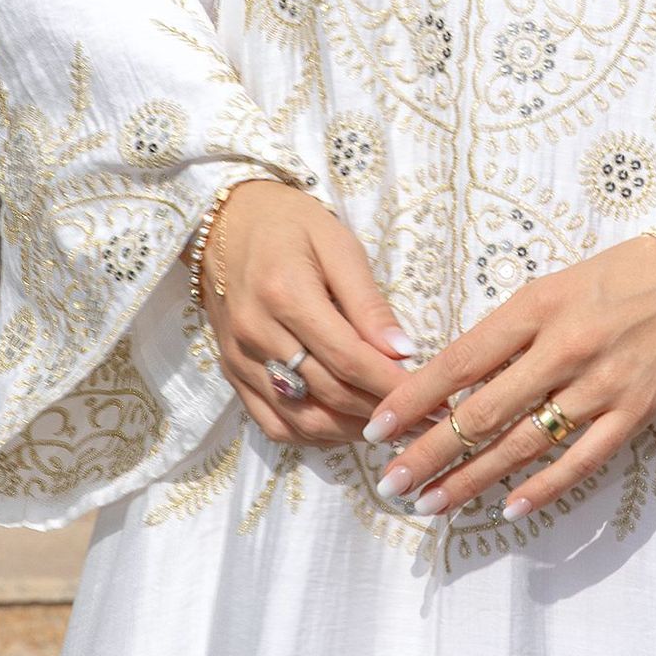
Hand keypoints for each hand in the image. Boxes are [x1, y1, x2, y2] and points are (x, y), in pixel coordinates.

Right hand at [199, 179, 412, 446]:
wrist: (225, 221)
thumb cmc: (290, 224)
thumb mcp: (337, 245)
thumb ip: (368, 303)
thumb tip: (404, 352)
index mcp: (285, 295)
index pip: (348, 358)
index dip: (392, 385)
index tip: (431, 398)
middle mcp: (256, 334)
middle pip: (328, 393)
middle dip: (381, 411)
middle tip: (422, 419)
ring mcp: (239, 359)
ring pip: (301, 419)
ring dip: (350, 431)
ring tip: (390, 426)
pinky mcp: (231, 374)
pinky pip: (273, 423)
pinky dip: (313, 434)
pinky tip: (345, 426)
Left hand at [360, 234, 655, 522]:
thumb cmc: (623, 274)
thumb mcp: (555, 284)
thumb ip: (509, 330)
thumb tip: (454, 379)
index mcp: (536, 307)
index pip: (459, 360)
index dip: (412, 399)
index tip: (376, 428)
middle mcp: (564, 347)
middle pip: (482, 412)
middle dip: (428, 452)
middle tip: (390, 483)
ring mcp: (601, 384)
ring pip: (524, 443)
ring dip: (472, 479)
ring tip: (431, 503)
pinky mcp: (636, 412)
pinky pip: (581, 460)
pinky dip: (543, 488)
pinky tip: (508, 508)